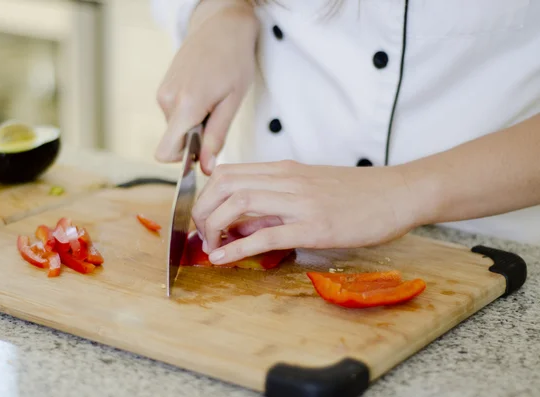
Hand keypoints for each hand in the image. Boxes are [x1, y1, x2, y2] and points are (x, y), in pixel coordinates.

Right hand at [154, 0, 258, 174]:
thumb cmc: (234, 60)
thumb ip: (216, 137)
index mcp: (185, 106)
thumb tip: (205, 167)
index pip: (165, 152)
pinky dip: (189, 112)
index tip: (203, 153)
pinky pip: (174, 114)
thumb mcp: (232, 102)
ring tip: (213, 100)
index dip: (183, 160)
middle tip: (217, 117)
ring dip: (194, 123)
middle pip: (173, 141)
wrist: (222, 25)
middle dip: (194, 139)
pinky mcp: (164, 87)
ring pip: (175, 128)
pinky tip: (205, 93)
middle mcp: (167, 101)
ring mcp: (163, 93)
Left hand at [191, 160, 423, 263]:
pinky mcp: (315, 226)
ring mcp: (300, 202)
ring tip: (211, 248)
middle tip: (202, 236)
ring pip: (239, 204)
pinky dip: (237, 247)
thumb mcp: (309, 190)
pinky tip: (222, 259)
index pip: (227, 173)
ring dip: (214, 228)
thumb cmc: (357, 194)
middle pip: (224, 185)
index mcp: (284, 170)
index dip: (206, 196)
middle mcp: (287, 180)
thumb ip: (274, 204)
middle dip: (202, 211)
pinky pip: (266, 235)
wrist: (399, 193)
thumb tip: (241, 226)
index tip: (205, 218)